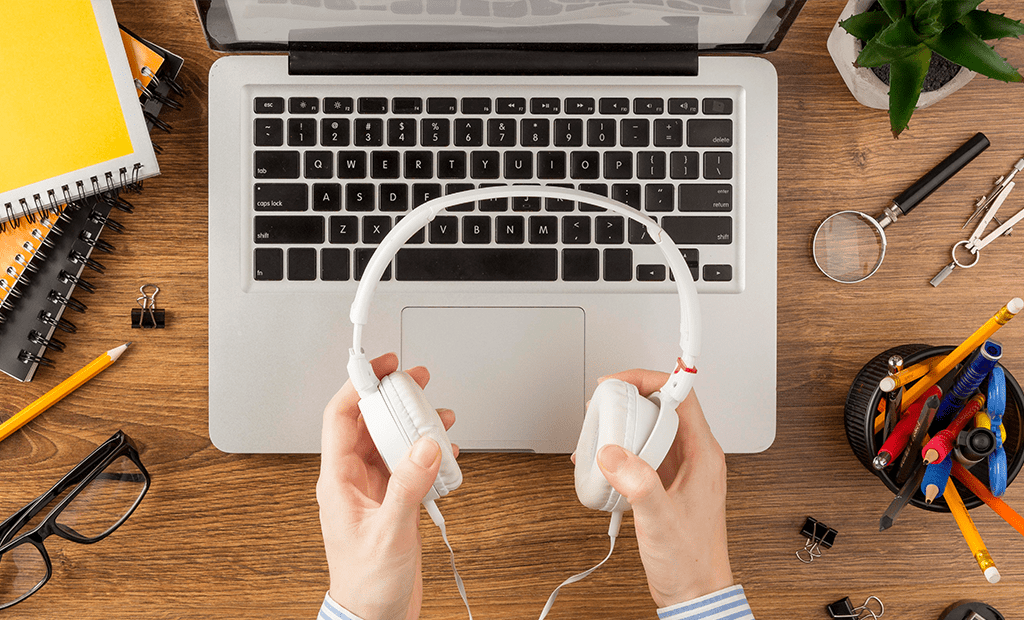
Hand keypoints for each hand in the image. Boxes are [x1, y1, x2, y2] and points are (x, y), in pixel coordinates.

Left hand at [317, 353, 458, 619]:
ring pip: (391, 442)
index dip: (359, 385)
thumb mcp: (389, 531)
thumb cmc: (367, 583)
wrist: (374, 617)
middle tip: (417, 381)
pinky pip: (409, 465)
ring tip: (440, 417)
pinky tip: (444, 455)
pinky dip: (428, 455)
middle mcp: (354, 480)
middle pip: (370, 423)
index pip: (342, 417)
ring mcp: (374, 490)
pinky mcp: (393, 502)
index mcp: (338, 481)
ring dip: (415, 427)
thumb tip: (425, 446)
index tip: (381, 366)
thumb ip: (408, 486)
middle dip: (394, 399)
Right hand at [590, 370, 731, 606]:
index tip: (622, 382)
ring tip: (598, 434)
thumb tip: (613, 452)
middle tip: (603, 406)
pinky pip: (643, 455)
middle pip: (662, 409)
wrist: (694, 593)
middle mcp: (695, 458)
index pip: (681, 397)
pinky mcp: (667, 485)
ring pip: (651, 431)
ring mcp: (681, 472)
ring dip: (623, 428)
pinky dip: (621, 453)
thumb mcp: (660, 519)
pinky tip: (603, 466)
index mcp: (703, 456)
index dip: (650, 380)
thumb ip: (637, 483)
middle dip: (629, 402)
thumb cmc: (690, 561)